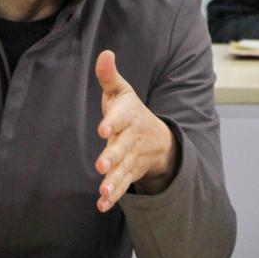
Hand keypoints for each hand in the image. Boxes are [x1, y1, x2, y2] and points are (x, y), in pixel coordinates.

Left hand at [93, 50, 178, 212]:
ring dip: (113, 182)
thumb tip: (105, 53)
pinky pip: (122, 185)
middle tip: (101, 164)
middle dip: (113, 156)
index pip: (119, 118)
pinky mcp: (129, 173)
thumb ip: (109, 76)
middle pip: (122, 148)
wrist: (157, 138)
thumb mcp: (122, 91)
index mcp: (127, 116)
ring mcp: (131, 158)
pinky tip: (101, 204)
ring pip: (123, 170)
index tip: (102, 129)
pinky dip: (113, 196)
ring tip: (103, 192)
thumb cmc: (130, 111)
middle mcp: (130, 138)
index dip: (111, 122)